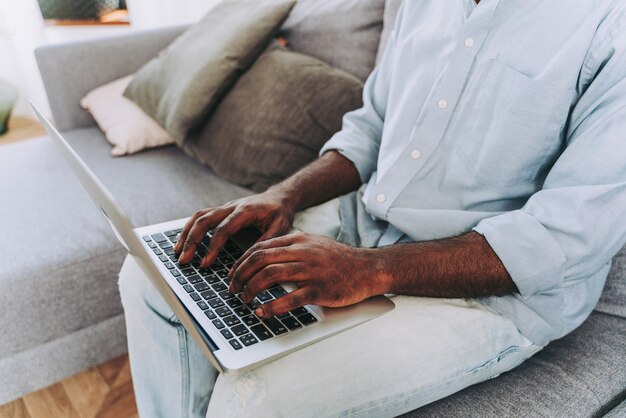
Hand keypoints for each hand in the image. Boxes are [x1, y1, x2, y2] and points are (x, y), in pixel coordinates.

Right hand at [174, 189, 295, 266]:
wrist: (281, 197)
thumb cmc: (280, 213)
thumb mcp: (279, 229)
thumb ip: (263, 244)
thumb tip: (246, 264)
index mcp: (245, 210)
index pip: (223, 229)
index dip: (212, 247)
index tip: (205, 263)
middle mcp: (231, 206)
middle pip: (205, 221)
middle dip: (192, 241)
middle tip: (184, 260)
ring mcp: (225, 206)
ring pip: (199, 216)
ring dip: (186, 233)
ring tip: (178, 252)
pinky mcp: (222, 210)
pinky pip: (202, 216)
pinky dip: (190, 227)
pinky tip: (184, 241)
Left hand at [228, 233, 386, 317]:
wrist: (368, 268)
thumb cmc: (339, 259)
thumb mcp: (314, 244)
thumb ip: (292, 247)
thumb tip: (265, 257)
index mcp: (299, 240)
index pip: (261, 247)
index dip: (241, 261)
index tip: (233, 274)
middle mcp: (302, 252)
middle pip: (261, 259)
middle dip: (241, 275)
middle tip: (233, 288)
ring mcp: (311, 270)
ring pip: (270, 275)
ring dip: (251, 288)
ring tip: (245, 299)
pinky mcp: (320, 290)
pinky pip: (290, 298)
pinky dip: (272, 306)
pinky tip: (262, 312)